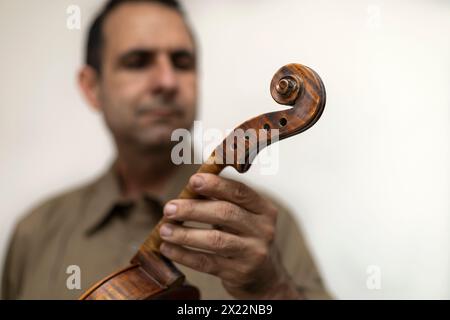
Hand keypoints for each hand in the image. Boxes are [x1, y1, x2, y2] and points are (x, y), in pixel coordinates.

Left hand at [159, 173, 302, 298]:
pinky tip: (167, 249)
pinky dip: (184, 255)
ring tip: (164, 230)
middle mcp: (263, 230)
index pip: (240, 192)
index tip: (193, 180)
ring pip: (215, 240)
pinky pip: (207, 262)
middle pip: (226, 214)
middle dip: (194, 209)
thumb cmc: (245, 237)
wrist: (263, 276)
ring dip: (185, 234)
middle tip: (169, 208)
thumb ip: (222, 200)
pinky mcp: (239, 273)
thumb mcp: (242, 216)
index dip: (216, 185)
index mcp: (264, 209)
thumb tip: (191, 185)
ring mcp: (253, 253)